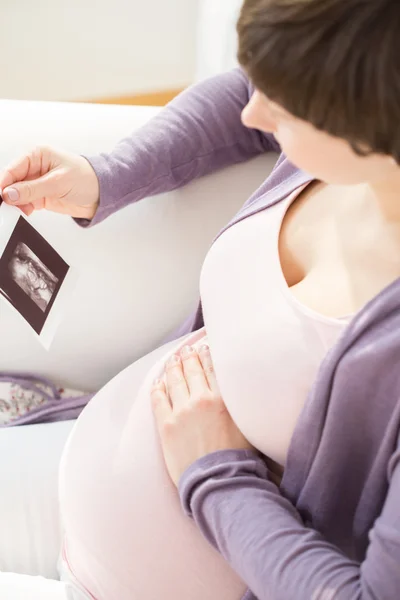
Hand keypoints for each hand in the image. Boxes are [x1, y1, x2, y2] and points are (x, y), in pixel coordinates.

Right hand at [0, 146, 98, 218]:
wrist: (102, 194)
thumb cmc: (87, 179)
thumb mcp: (59, 182)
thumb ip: (33, 189)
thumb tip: (9, 193)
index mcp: (37, 155)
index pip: (12, 169)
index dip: (3, 183)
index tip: (0, 196)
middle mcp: (35, 167)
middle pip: (11, 182)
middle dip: (8, 195)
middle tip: (7, 206)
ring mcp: (37, 183)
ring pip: (16, 194)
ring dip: (16, 204)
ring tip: (21, 210)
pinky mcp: (41, 197)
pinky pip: (25, 203)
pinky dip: (23, 209)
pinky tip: (26, 212)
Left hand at [151, 343, 254, 486]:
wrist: (219, 482)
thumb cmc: (239, 458)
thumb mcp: (248, 424)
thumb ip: (240, 403)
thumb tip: (237, 390)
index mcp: (223, 398)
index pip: (212, 368)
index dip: (207, 355)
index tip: (204, 347)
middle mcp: (201, 400)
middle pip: (192, 371)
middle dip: (189, 357)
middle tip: (187, 349)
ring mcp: (181, 412)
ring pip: (174, 381)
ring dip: (173, 367)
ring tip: (173, 359)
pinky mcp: (166, 426)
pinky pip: (158, 400)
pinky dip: (158, 388)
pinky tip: (158, 381)